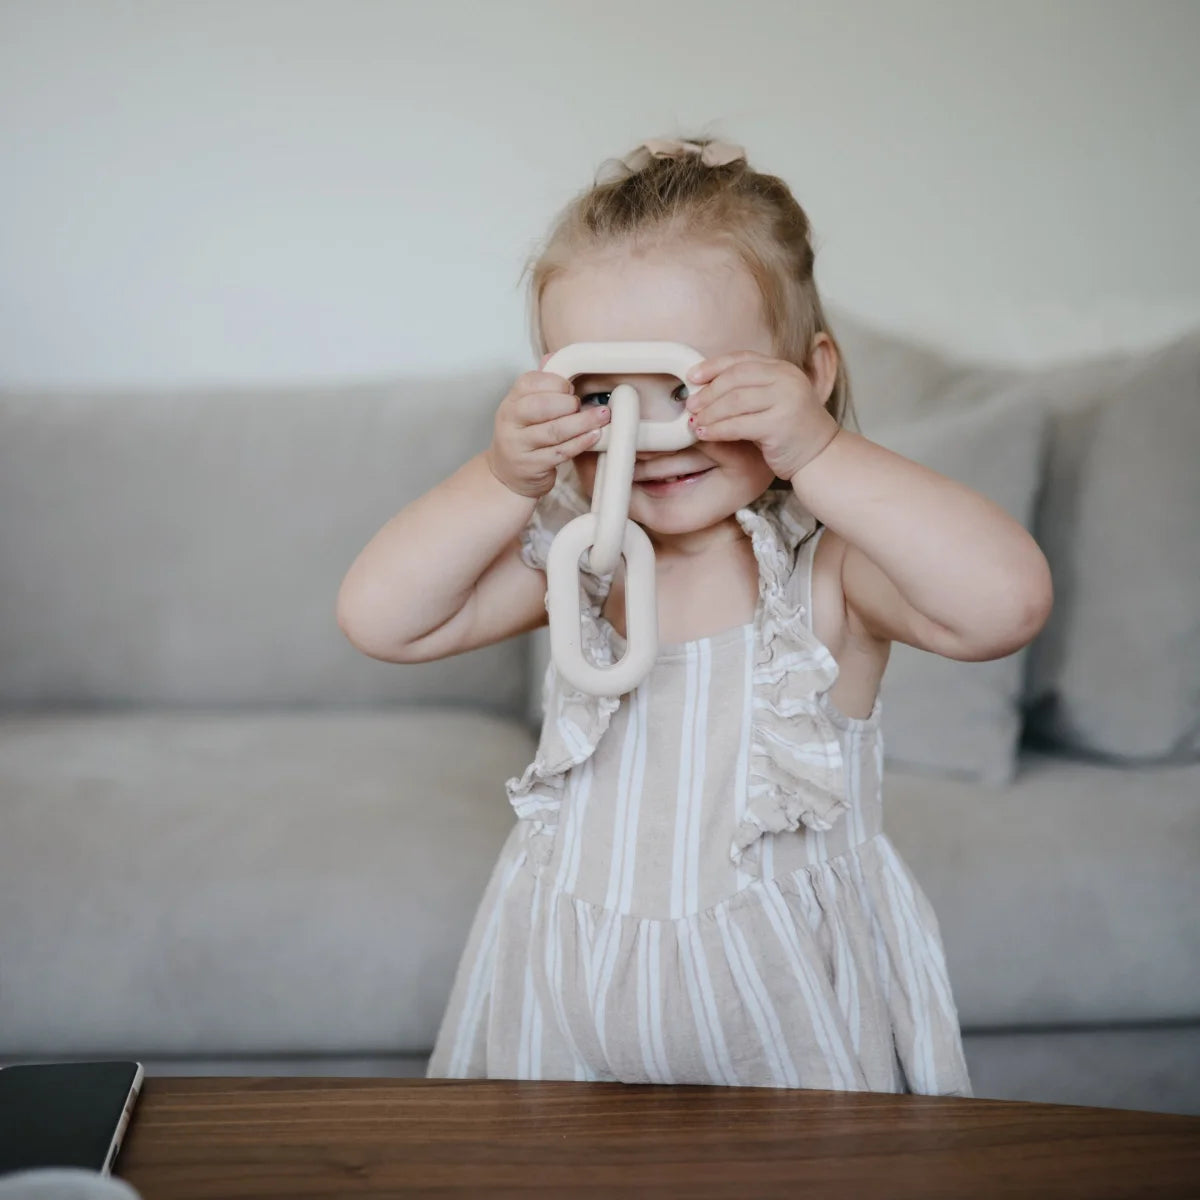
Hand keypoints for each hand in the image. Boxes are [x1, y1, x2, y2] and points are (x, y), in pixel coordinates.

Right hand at [485, 367, 610, 498]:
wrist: (507, 472)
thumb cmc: (525, 435)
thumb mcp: (528, 407)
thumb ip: (543, 384)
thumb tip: (555, 355)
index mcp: (511, 400)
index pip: (531, 382)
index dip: (556, 383)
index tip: (571, 389)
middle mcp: (510, 420)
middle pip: (542, 406)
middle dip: (569, 404)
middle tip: (584, 405)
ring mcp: (518, 445)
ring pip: (553, 431)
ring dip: (582, 423)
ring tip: (602, 417)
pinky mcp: (530, 466)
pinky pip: (560, 452)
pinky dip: (580, 443)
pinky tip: (594, 436)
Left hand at [685, 348, 839, 481]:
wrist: (821, 458)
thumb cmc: (791, 432)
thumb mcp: (773, 401)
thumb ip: (749, 389)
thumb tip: (705, 388)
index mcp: (783, 369)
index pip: (742, 359)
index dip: (713, 366)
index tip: (692, 376)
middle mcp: (787, 379)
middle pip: (735, 378)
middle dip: (708, 392)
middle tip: (690, 404)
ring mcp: (786, 401)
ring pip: (734, 401)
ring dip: (709, 412)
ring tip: (694, 421)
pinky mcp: (780, 425)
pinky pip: (738, 425)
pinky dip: (717, 429)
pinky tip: (704, 434)